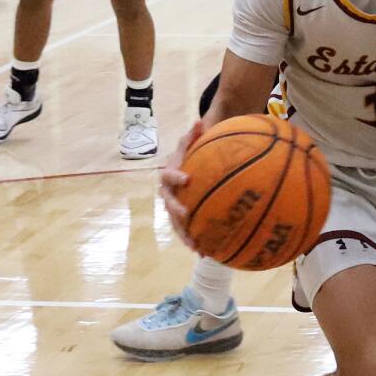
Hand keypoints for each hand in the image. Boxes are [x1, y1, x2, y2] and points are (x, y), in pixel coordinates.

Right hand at [159, 120, 203, 250]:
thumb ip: (193, 135)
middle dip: (176, 211)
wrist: (186, 171)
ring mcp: (174, 208)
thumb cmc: (191, 156)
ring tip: (195, 246)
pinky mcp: (182, 220)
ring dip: (184, 235)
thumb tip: (199, 121)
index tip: (187, 178)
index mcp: (169, 176)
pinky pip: (187, 231)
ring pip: (176, 223)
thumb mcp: (191, 144)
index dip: (176, 177)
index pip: (169, 175)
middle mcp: (168, 194)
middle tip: (186, 215)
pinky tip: (207, 254)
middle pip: (168, 204)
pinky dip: (195, 242)